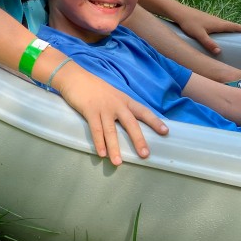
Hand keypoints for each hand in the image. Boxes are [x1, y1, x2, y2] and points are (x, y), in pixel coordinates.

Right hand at [52, 61, 168, 165]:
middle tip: (145, 154)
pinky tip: (102, 153)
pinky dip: (99, 142)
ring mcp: (103, 108)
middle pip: (130, 123)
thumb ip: (120, 107)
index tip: (165, 131)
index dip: (154, 121)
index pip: (143, 111)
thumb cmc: (94, 88)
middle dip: (138, 139)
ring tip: (118, 163)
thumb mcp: (112, 95)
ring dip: (115, 148)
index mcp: (124, 100)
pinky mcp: (89, 110)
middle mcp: (116, 104)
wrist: (75, 77)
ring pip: (111, 131)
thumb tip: (128, 124)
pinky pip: (96, 129)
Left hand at [173, 9, 240, 55]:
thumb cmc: (189, 23)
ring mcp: (210, 19)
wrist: (178, 12)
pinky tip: (219, 32)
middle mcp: (216, 20)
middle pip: (230, 25)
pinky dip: (223, 28)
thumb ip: (208, 43)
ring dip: (230, 28)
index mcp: (217, 24)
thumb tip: (219, 52)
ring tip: (235, 34)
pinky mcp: (205, 19)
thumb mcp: (199, 35)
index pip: (233, 26)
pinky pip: (218, 24)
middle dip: (238, 29)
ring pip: (223, 24)